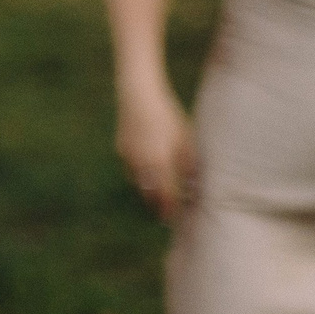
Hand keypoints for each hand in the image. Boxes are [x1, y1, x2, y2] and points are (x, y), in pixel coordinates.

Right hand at [115, 83, 197, 222]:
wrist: (138, 95)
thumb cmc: (168, 116)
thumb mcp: (185, 140)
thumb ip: (188, 166)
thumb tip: (193, 186)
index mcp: (159, 163)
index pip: (165, 195)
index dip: (170, 209)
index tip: (174, 218)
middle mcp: (141, 164)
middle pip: (148, 193)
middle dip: (156, 204)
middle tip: (164, 214)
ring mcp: (128, 156)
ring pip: (138, 182)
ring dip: (147, 190)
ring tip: (156, 195)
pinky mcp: (121, 147)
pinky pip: (131, 168)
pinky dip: (140, 174)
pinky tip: (147, 171)